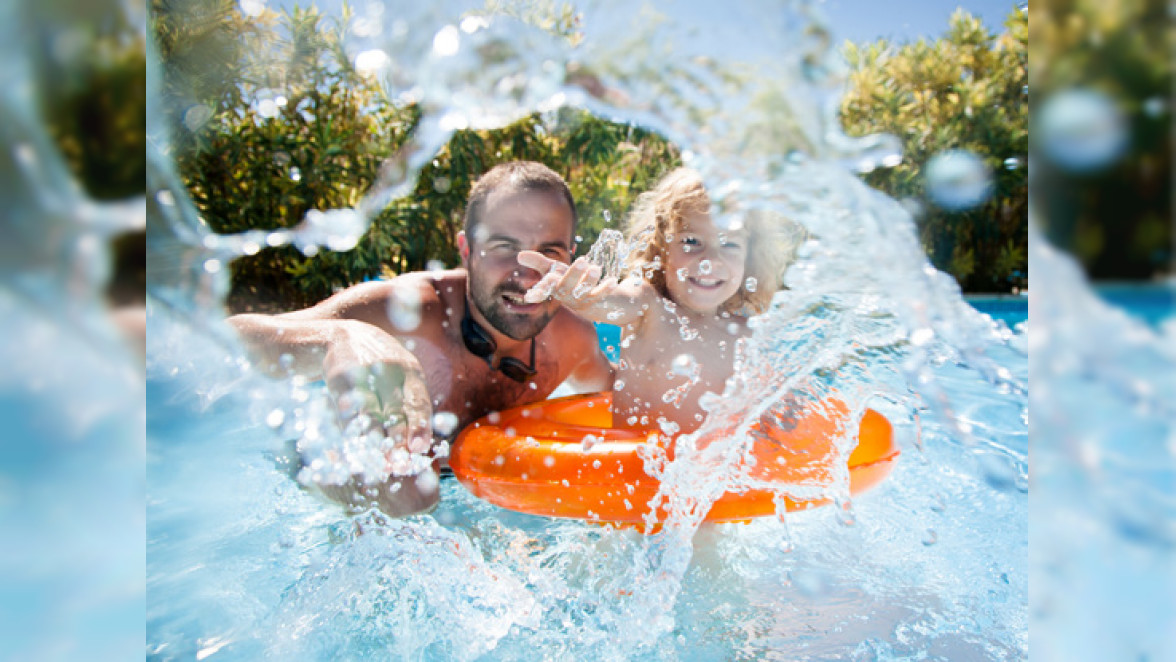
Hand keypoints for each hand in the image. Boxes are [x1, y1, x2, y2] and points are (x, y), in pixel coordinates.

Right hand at [322, 322, 432, 451]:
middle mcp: (390, 370)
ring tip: (379, 462)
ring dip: (375, 439)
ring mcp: (365, 371)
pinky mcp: (340, 376)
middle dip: (397, 439)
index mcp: (411, 372)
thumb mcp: (401, 379)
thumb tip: (419, 449)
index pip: (418, 402)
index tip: (418, 448)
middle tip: (398, 464)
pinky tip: (355, 446)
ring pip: (371, 412)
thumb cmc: (380, 369)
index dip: (419, 426)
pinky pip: (347, 408)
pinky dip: (352, 429)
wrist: (344, 335)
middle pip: (395, 410)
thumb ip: (410, 408)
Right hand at [518, 251, 608, 308]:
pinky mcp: (595, 301)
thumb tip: (519, 255)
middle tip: (582, 260)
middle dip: (573, 274)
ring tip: (596, 268)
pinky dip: (606, 289)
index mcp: (553, 288)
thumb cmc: (567, 280)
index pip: (543, 291)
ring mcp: (580, 300)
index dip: (538, 292)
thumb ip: (538, 262)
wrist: (590, 300)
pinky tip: (613, 281)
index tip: (530, 295)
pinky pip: (600, 296)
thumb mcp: (553, 269)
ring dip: (590, 280)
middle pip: (566, 288)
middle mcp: (566, 296)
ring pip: (584, 292)